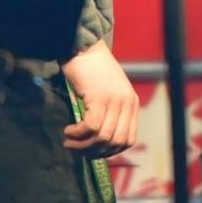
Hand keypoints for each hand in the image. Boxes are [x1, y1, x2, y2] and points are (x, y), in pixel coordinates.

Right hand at [60, 39, 138, 156]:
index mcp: (132, 104)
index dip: (110, 151)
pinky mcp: (99, 98)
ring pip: (103, 137)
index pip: (128, 140)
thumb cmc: (94, 72)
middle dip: (95, 152)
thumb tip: (101, 142)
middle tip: (78, 148)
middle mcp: (127, 103)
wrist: (86, 50)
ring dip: (83, 144)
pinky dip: (78, 133)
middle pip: (116, 142)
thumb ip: (112, 114)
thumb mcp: (110, 94)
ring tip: (70, 140)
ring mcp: (114, 101)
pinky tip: (69, 129)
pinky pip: (91, 126)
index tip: (93, 151)